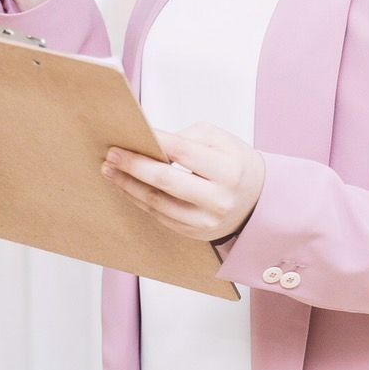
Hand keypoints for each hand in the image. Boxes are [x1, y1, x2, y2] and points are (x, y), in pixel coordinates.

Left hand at [100, 122, 266, 242]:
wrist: (257, 201)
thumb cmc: (235, 164)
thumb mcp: (221, 141)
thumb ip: (187, 138)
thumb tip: (150, 142)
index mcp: (228, 170)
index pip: (183, 152)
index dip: (153, 142)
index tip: (128, 135)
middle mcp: (218, 199)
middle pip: (166, 181)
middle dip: (134, 166)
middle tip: (111, 156)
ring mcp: (206, 221)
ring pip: (158, 203)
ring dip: (129, 186)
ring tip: (111, 171)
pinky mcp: (195, 233)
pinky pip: (160, 216)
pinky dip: (140, 200)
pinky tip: (127, 187)